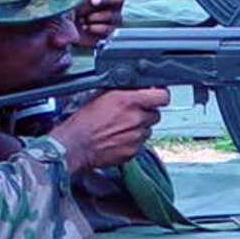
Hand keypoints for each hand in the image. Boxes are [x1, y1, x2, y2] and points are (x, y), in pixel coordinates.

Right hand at [49, 88, 167, 170]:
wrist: (77, 145)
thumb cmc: (84, 121)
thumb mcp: (99, 96)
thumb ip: (119, 91)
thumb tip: (129, 87)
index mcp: (128, 101)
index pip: (162, 96)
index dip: (160, 96)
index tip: (156, 96)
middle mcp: (136, 118)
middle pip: (156, 114)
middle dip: (146, 113)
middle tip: (132, 114)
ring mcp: (137, 136)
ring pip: (148, 129)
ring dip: (139, 128)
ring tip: (121, 128)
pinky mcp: (134, 151)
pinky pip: (141, 143)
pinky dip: (133, 141)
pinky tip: (119, 138)